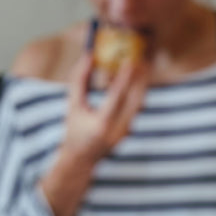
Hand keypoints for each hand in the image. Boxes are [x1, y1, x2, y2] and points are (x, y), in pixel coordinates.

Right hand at [58, 51, 149, 165]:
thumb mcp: (72, 105)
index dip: (125, 78)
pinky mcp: (129, 131)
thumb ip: (79, 80)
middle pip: (135, 100)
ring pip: (139, 104)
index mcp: (102, 123)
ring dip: (141, 84)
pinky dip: (136, 93)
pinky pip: (136, 108)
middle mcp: (117, 129)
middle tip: (143, 59)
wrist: (81, 159)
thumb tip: (88, 55)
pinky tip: (135, 79)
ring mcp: (126, 131)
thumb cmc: (74, 129)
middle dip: (141, 78)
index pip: (117, 97)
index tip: (130, 61)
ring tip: (143, 66)